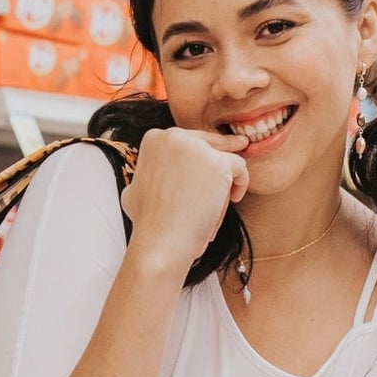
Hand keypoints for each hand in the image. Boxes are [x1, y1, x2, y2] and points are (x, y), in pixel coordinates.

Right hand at [122, 126, 248, 273]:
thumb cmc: (149, 223)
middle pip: (207, 143)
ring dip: (224, 181)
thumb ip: (148, 175)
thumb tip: (147, 176)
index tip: (212, 157)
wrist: (160, 241)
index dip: (200, 153)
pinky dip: (241, 182)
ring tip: (214, 206)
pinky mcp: (218, 163)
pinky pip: (239, 167)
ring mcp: (196, 148)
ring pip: (223, 158)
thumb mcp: (135, 189)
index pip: (187, 140)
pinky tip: (235, 197)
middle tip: (240, 145)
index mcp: (154, 138)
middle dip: (221, 150)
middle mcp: (173, 136)